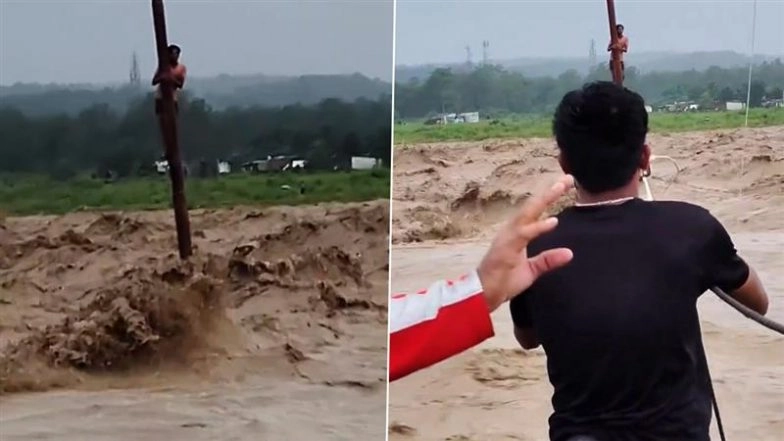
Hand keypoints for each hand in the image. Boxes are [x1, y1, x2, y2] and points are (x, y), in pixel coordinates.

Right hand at [477, 175, 574, 311]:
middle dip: (550, 191)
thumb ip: (548, 260)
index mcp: (517, 233)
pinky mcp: (506, 248)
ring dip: (544, 200)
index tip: (565, 184)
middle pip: (532, 206)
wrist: (484, 294)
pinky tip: (553, 221)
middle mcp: (511, 230)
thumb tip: (569, 253)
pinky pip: (524, 234)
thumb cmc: (503, 281)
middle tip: (568, 178)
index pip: (535, 211)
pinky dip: (538, 227)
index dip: (549, 197)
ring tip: (560, 187)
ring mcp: (508, 237)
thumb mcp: (531, 270)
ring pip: (528, 213)